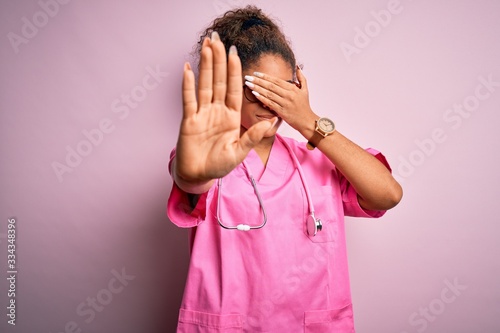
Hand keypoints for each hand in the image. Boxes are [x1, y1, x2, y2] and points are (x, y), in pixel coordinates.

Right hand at [175, 32, 275, 189]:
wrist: (199, 175)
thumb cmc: (219, 165)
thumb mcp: (239, 152)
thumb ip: (253, 136)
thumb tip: (271, 121)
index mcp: (232, 117)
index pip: (235, 88)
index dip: (235, 70)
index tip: (235, 52)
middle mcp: (217, 111)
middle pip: (219, 80)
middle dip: (219, 59)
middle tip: (218, 38)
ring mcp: (202, 113)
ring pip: (205, 84)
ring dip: (206, 65)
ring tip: (206, 46)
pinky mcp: (189, 120)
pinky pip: (188, 99)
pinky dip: (187, 84)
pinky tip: (188, 68)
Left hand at [244, 67, 317, 133]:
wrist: (307, 121)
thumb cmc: (305, 106)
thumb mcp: (305, 90)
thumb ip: (301, 78)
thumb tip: (297, 67)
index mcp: (293, 88)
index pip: (276, 80)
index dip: (265, 76)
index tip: (255, 73)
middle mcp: (289, 95)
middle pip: (271, 86)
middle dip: (258, 80)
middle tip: (248, 76)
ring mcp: (285, 103)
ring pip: (269, 93)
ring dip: (257, 88)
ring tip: (248, 83)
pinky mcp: (282, 112)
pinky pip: (270, 103)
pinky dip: (261, 98)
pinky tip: (254, 93)